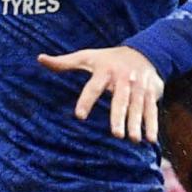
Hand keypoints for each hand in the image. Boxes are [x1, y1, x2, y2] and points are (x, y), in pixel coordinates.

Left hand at [37, 45, 162, 142]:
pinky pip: (151, 110)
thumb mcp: (87, 57)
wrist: (144, 51)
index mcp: (105, 71)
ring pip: (137, 107)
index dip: (86, 101)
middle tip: (116, 134)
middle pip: (120, 100)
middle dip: (119, 117)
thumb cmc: (108, 59)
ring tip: (133, 140)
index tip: (79, 116)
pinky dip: (152, 124)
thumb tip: (39, 58)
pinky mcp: (151, 93)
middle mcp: (124, 79)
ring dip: (136, 124)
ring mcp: (139, 87)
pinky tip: (150, 139)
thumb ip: (64, 62)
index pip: (94, 87)